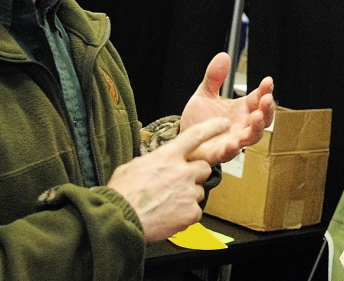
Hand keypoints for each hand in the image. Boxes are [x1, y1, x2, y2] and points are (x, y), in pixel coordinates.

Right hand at [107, 117, 233, 242]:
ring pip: (200, 191)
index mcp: (168, 156)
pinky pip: (196, 211)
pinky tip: (170, 216)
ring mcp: (188, 192)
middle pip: (204, 168)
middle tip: (178, 185)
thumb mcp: (132, 167)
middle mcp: (182, 171)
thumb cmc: (122, 194)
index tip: (223, 125)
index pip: (196, 135)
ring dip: (189, 196)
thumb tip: (153, 163)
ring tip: (168, 203)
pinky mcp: (191, 212)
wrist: (120, 219)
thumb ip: (150, 162)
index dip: (212, 128)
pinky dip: (185, 215)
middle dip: (195, 175)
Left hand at [180, 52, 275, 163]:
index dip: (266, 90)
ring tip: (256, 117)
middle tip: (267, 99)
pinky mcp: (220, 153)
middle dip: (268, 110)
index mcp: (242, 109)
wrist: (184, 140)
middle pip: (263, 119)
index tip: (268, 81)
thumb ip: (214, 77)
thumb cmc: (199, 120)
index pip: (259, 98)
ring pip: (253, 136)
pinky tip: (234, 142)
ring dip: (257, 128)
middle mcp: (242, 125)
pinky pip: (230, 153)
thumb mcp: (205, 94)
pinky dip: (233, 149)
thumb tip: (223, 56)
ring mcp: (234, 140)